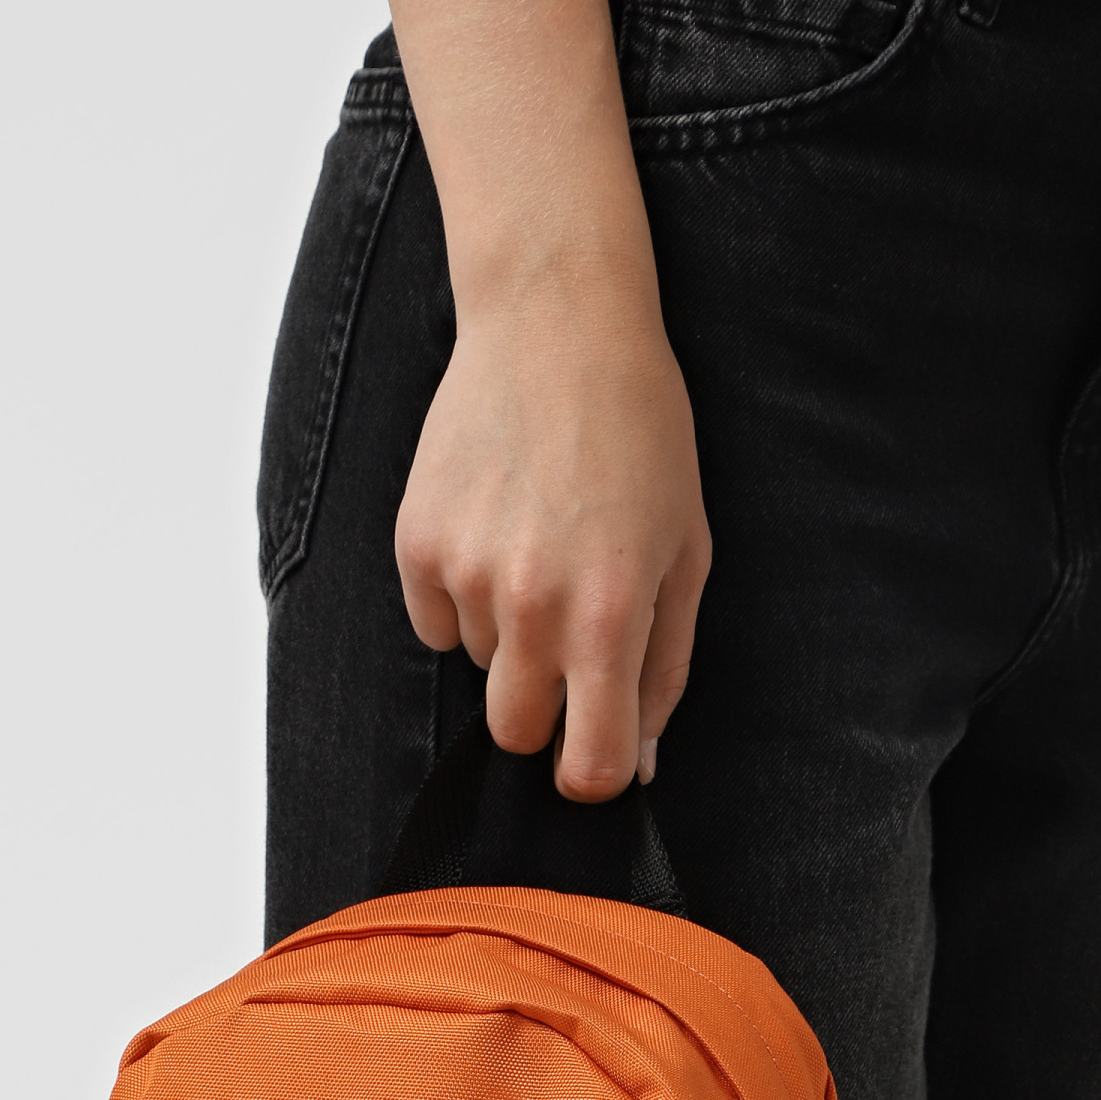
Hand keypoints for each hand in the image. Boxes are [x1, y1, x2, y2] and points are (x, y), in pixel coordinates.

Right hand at [395, 266, 711, 801]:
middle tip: (570, 645)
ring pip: (481, 668)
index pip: (588, 766)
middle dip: (545, 714)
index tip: (598, 753)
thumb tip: (638, 761)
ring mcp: (464, 573)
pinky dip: (462, 599)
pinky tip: (495, 530)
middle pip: (515, 735)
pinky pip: (436, 623)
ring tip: (539, 548)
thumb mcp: (685, 553)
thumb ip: (664, 667)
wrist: (556, 325)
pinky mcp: (415, 543)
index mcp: (608, 615)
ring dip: (510, 636)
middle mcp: (530, 604)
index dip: (595, 774)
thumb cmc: (640, 437)